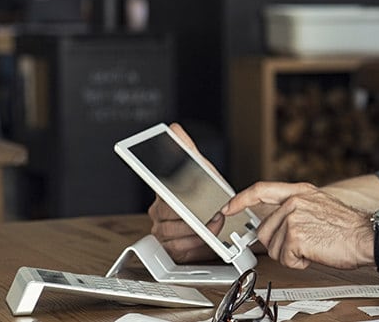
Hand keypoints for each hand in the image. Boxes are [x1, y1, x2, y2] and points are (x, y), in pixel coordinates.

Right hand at [146, 123, 220, 262]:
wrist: (221, 217)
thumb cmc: (208, 193)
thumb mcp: (201, 169)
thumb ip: (187, 150)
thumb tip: (174, 129)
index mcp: (162, 192)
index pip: (157, 191)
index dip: (167, 195)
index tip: (175, 198)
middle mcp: (158, 212)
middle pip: (167, 215)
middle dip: (191, 214)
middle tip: (211, 212)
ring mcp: (162, 230)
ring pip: (171, 233)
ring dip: (195, 231)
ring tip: (213, 224)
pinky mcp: (170, 247)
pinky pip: (176, 248)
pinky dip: (193, 245)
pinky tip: (205, 238)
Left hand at [223, 181, 371, 269]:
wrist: (366, 236)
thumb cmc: (348, 227)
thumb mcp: (319, 206)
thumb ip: (294, 208)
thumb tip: (273, 222)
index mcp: (300, 191)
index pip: (260, 190)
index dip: (240, 200)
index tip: (228, 208)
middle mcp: (294, 201)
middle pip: (264, 230)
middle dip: (279, 244)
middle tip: (302, 244)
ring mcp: (293, 218)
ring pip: (274, 247)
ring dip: (291, 254)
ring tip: (313, 246)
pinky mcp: (295, 236)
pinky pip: (284, 259)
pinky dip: (299, 263)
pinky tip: (315, 253)